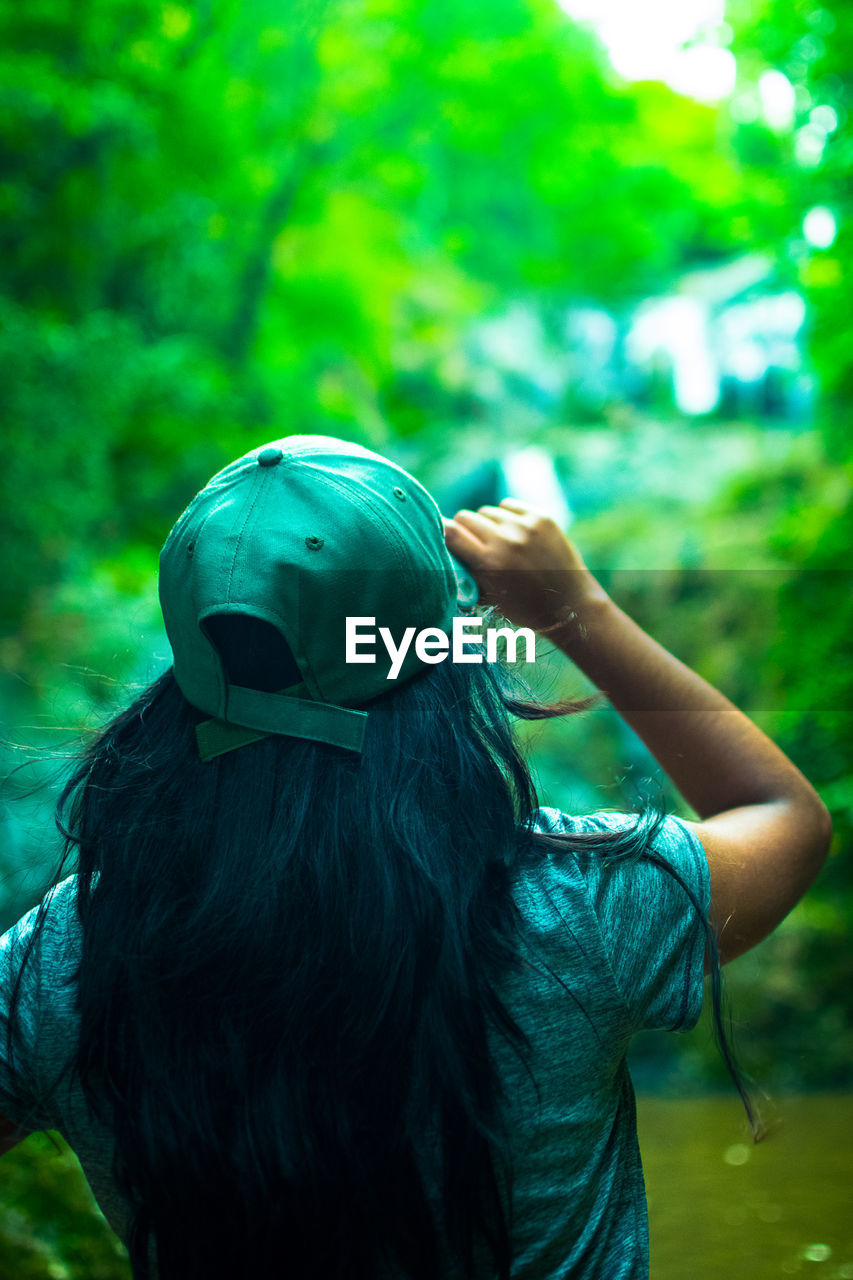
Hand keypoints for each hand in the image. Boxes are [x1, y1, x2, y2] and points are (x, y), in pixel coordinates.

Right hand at [442, 499, 604, 631]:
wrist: (572, 604)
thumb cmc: (525, 607)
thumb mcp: (490, 597)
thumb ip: (465, 575)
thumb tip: (443, 554)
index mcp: (490, 563)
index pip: (451, 532)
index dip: (442, 532)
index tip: (442, 536)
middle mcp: (507, 540)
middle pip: (466, 517)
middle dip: (464, 529)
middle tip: (471, 543)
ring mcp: (526, 526)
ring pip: (487, 511)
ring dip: (486, 524)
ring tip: (496, 542)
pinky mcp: (542, 518)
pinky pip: (508, 506)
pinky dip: (506, 517)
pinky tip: (513, 533)